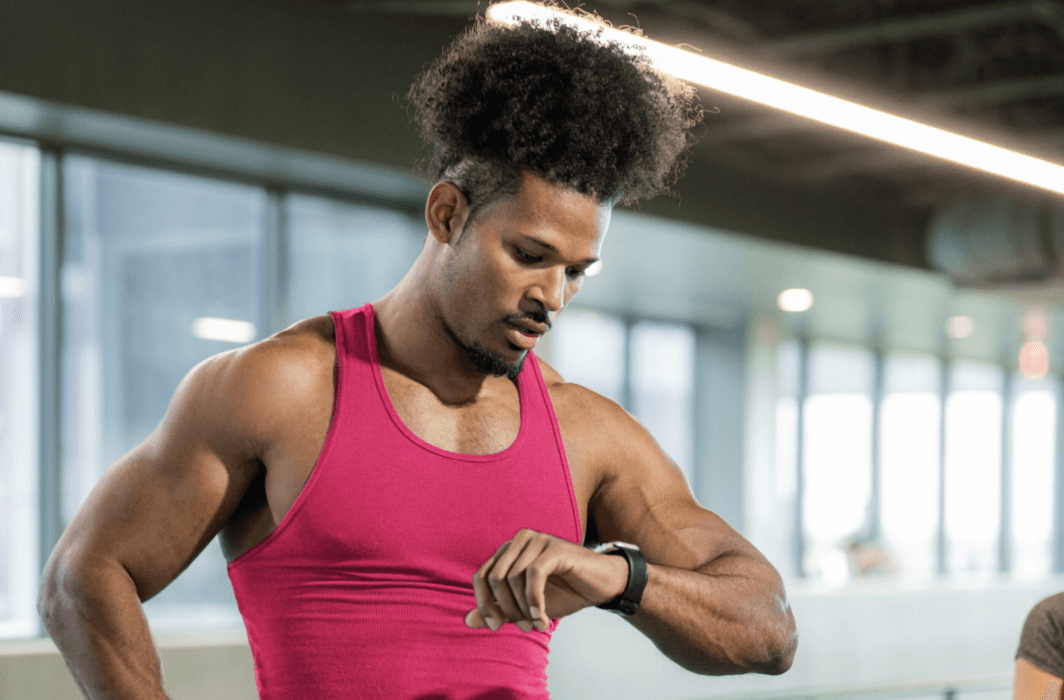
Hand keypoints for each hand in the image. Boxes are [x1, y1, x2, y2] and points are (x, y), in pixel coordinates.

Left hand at [464, 529, 628, 632]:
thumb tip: (467, 620)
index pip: (481, 576)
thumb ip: (499, 611)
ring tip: (537, 625)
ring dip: (522, 608)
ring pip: (512, 577)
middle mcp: (519, 540)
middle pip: (493, 578)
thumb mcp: (526, 607)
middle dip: (505, 609)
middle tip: (524, 628)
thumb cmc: (564, 593)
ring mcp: (537, 540)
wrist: (600, 586)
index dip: (483, 604)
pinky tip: (542, 617)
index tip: (496, 627)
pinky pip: (533, 575)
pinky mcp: (554, 547)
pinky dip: (534, 601)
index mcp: (508, 550)